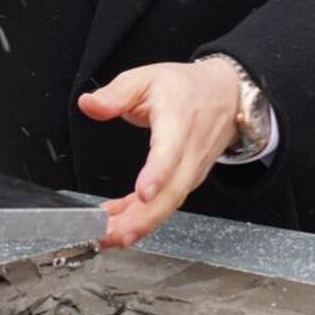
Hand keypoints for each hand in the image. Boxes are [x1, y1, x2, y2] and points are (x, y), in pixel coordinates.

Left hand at [78, 57, 240, 248]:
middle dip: (143, 217)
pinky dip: (143, 216)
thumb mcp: (146, 77)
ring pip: (169, 204)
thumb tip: (89, 105)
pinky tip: (118, 221)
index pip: (170, 152)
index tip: (142, 192)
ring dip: (141, 224)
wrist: (225, 95)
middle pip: (171, 192)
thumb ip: (116, 93)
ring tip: (110, 237)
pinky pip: (166, 203)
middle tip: (113, 233)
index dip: (158, 173)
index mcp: (178, 122)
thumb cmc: (184, 88)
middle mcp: (190, 153)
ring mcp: (191, 171)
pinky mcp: (187, 181)